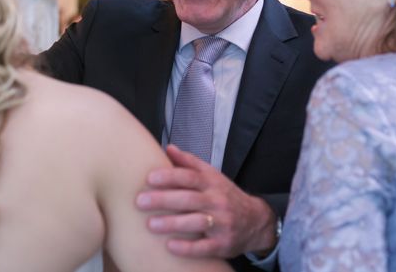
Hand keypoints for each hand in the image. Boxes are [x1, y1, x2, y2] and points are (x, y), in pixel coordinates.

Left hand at [138, 148, 274, 257]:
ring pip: (196, 222)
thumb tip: (168, 148)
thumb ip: (189, 163)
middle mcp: (217, 200)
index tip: (149, 178)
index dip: (170, 176)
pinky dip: (187, 247)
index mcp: (212, 182)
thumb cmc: (225, 196)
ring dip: (172, 223)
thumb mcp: (212, 176)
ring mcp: (220, 223)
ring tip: (150, 225)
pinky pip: (204, 247)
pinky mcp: (222, 244)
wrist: (254, 220)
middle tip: (140, 202)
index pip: (190, 176)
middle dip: (164, 199)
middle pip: (189, 198)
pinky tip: (170, 246)